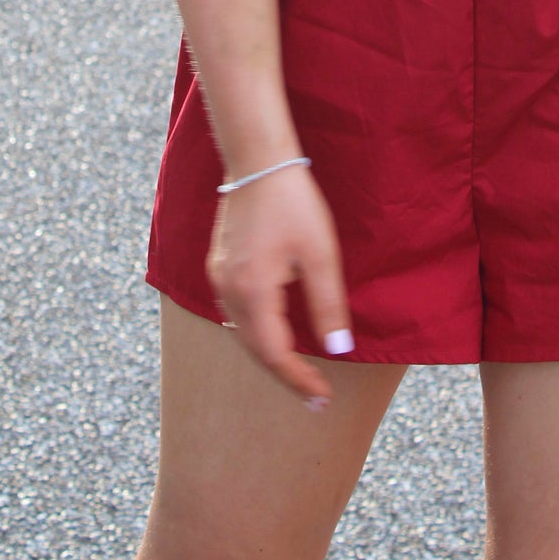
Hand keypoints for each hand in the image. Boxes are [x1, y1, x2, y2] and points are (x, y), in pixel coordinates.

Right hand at [206, 164, 353, 405]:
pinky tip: (277, 332)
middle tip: (315, 394)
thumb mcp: (320, 254)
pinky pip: (236, 313)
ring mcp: (219, 278)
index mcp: (253, 291)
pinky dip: (257, 332)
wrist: (258, 160)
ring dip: (270, 354)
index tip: (323, 399)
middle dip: (285, 374)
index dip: (299, 380)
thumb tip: (338, 350)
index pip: (275, 354)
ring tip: (299, 370)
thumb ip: (328, 305)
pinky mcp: (219, 266)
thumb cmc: (294, 202)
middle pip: (255, 349)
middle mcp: (229, 291)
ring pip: (243, 333)